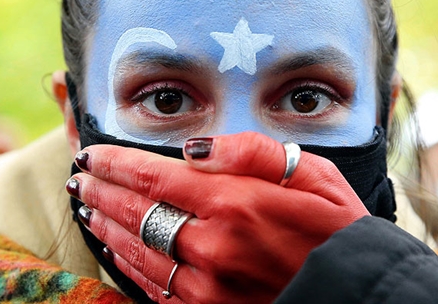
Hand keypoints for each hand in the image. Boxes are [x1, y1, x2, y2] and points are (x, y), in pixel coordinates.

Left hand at [66, 132, 369, 303]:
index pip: (152, 176)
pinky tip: (115, 248)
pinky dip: (127, 264)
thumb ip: (251, 152)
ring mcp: (206, 286)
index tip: (92, 154)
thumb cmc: (337, 228)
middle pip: (135, 212)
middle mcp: (211, 245)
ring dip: (106, 226)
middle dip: (100, 191)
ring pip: (136, 251)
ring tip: (88, 207)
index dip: (114, 164)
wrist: (357, 294)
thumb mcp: (311, 173)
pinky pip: (152, 287)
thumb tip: (193, 149)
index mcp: (234, 203)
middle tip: (79, 177)